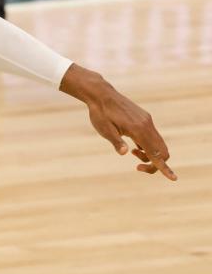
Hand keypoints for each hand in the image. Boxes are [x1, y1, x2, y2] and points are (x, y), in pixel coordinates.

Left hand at [61, 65, 175, 180]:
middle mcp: (146, 124)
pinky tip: (135, 147)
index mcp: (138, 129)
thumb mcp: (105, 130)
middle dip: (154, 163)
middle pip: (162, 151)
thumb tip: (125, 153)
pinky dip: (148, 146)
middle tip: (136, 165)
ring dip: (150, 154)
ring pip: (158, 143)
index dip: (164, 168)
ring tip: (131, 152)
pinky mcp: (144, 118)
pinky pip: (153, 136)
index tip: (173, 179)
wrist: (101, 94)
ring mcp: (147, 121)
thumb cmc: (100, 114)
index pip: (155, 153)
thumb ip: (117, 142)